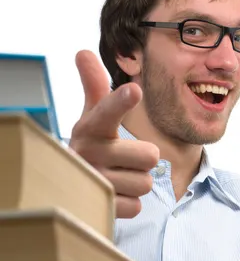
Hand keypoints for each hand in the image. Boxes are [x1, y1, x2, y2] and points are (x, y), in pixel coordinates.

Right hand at [69, 50, 158, 218]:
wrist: (69, 186)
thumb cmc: (91, 145)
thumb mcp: (92, 118)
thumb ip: (94, 87)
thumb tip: (83, 51)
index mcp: (91, 128)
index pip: (107, 110)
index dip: (121, 101)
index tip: (133, 91)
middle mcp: (88, 153)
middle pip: (150, 156)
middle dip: (143, 160)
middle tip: (122, 159)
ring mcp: (94, 181)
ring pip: (145, 183)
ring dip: (136, 182)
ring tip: (116, 177)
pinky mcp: (100, 208)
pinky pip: (137, 205)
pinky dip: (129, 202)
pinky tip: (113, 196)